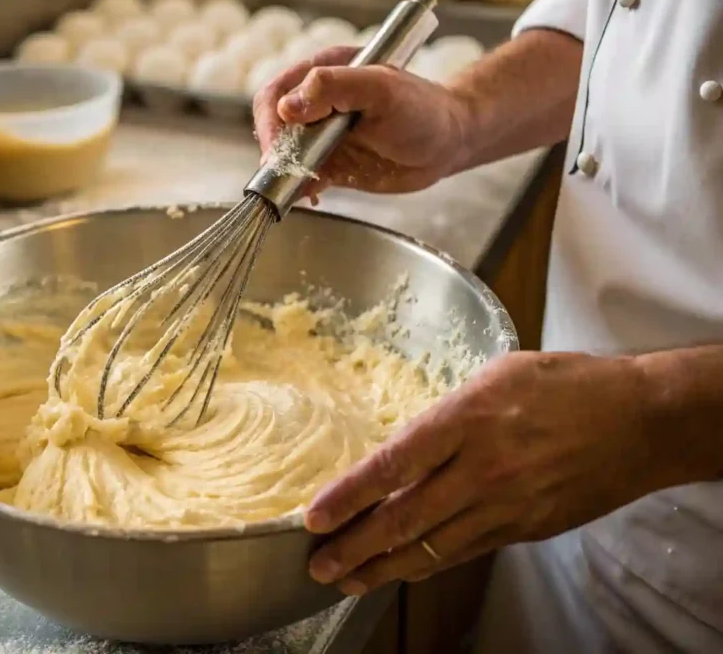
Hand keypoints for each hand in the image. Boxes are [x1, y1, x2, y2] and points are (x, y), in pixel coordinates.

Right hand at [252, 46, 473, 200]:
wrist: (449, 143)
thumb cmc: (423, 108)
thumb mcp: (382, 89)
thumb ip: (335, 88)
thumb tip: (288, 107)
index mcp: (324, 73)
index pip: (277, 93)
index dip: (271, 120)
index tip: (278, 146)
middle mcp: (317, 104)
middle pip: (274, 126)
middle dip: (274, 150)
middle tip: (285, 171)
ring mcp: (322, 136)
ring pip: (284, 154)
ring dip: (284, 173)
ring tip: (299, 187)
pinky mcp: (331, 163)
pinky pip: (302, 177)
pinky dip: (299, 189)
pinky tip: (311, 196)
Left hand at [303, 351, 667, 595]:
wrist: (640, 420)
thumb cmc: (568, 385)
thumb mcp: (496, 375)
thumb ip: (445, 414)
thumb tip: (404, 451)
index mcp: (468, 420)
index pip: (392, 465)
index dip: (348, 496)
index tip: (314, 516)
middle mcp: (482, 469)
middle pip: (404, 519)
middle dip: (354, 548)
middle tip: (317, 565)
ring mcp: (506, 506)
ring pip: (431, 548)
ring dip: (383, 568)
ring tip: (347, 579)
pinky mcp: (525, 529)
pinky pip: (464, 552)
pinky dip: (428, 564)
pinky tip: (403, 570)